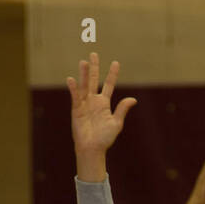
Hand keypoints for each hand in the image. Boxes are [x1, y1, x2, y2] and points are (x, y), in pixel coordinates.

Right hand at [66, 52, 136, 181]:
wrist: (92, 149)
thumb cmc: (105, 138)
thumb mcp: (116, 123)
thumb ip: (122, 110)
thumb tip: (133, 99)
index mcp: (104, 103)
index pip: (108, 85)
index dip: (112, 74)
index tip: (116, 62)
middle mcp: (93, 101)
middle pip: (93, 80)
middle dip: (94, 68)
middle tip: (93, 54)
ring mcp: (84, 104)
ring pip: (84, 86)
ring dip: (83, 74)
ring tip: (84, 62)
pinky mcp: (76, 110)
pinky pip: (75, 97)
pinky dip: (74, 89)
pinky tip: (72, 79)